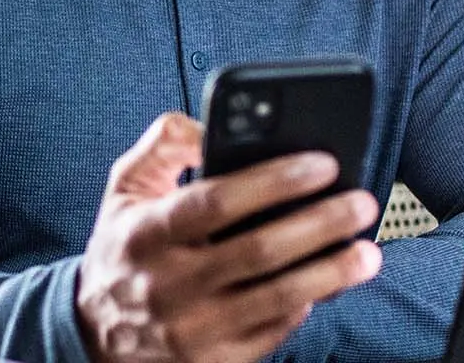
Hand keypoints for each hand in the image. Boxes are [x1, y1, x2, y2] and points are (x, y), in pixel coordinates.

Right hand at [75, 114, 382, 362]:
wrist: (96, 333)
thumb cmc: (124, 249)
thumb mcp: (125, 188)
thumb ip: (166, 144)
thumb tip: (213, 125)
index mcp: (147, 233)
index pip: (218, 200)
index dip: (276, 180)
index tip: (323, 163)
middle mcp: (168, 285)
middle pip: (260, 250)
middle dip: (321, 223)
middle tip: (361, 203)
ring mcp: (193, 329)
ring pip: (276, 298)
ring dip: (331, 272)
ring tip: (367, 251)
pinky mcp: (214, 361)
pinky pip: (273, 333)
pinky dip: (306, 306)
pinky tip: (329, 283)